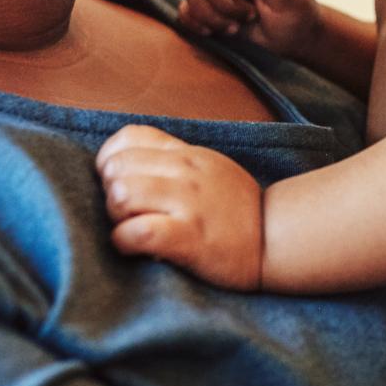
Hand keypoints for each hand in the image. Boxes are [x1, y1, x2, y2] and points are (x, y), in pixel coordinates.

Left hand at [95, 124, 263, 289]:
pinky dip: (125, 241)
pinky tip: (135, 247)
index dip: (111, 161)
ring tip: (132, 228)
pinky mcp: (189, 237)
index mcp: (186, 153)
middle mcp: (186, 171)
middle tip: (128, 213)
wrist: (275, 239)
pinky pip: (138, 232)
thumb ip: (170, 161)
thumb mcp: (208, 168)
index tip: (120, 183)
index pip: (128, 138)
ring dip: (116, 218)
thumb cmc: (236, 209)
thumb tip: (122, 166)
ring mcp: (188, 203)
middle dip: (110, 193)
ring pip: (121, 195)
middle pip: (116, 169)